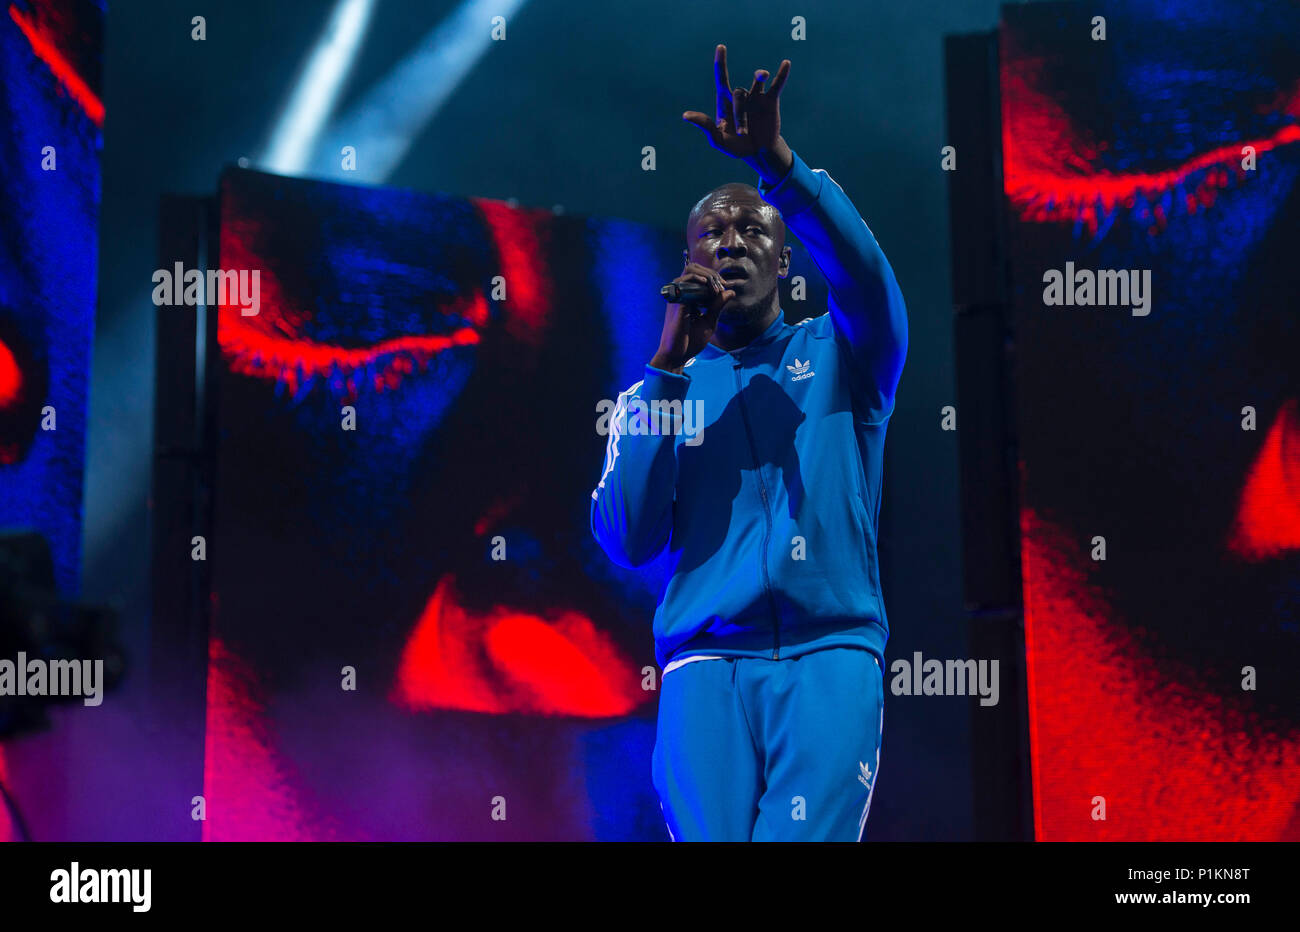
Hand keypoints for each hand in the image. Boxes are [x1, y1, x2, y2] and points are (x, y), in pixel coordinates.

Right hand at [649, 262, 735, 372]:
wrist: (678, 355)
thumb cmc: (691, 341)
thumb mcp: (709, 321)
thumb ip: (718, 305)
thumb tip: (730, 291)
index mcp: (688, 298)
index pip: (699, 275)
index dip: (714, 277)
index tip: (726, 287)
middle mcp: (681, 294)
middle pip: (694, 267)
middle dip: (711, 273)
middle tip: (722, 285)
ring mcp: (677, 296)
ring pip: (690, 269)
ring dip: (707, 275)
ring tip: (716, 288)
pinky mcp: (676, 301)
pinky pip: (685, 281)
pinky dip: (698, 280)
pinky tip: (708, 287)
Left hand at [682, 44, 792, 183]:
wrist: (758, 153)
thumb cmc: (735, 146)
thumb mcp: (718, 139)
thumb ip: (705, 126)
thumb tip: (685, 115)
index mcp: (726, 102)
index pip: (722, 79)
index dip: (721, 63)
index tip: (721, 47)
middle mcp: (741, 96)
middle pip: (739, 93)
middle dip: (740, 114)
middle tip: (742, 134)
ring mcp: (756, 97)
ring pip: (756, 82)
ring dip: (759, 77)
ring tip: (762, 75)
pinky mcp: (771, 101)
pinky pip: (777, 85)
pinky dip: (781, 75)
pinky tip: (786, 64)